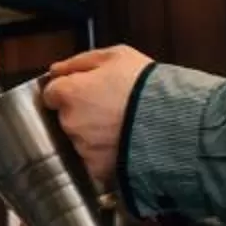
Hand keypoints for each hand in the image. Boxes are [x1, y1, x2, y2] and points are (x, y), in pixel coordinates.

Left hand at [41, 44, 152, 194]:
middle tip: (110, 108)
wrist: (175, 120)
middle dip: (83, 113)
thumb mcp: (116, 56)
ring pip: (82, 140)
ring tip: (124, 126)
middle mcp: (70, 122)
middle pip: (66, 118)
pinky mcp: (99, 169)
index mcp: (68, 93)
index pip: (51, 94)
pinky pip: (97, 161)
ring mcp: (83, 147)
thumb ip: (79, 62)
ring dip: (96, 135)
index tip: (84, 91)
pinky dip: (107, 155)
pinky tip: (126, 144)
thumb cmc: (145, 84)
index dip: (68, 90)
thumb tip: (55, 70)